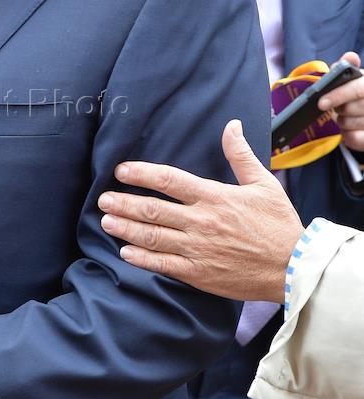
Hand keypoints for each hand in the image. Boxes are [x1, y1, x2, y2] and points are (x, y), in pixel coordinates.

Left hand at [97, 120, 303, 301]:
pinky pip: (163, 264)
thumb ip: (240, 155)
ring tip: (106, 221)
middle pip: (152, 209)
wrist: (294, 267)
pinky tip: (125, 252)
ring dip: (126, 227)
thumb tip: (232, 125)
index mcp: (214, 197)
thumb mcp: (263, 184)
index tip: (120, 171)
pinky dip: (142, 258)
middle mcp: (201, 221)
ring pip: (152, 236)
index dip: (140, 174)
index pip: (168, 180)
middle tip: (103, 199)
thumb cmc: (280, 224)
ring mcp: (198, 249)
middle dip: (123, 202)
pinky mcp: (199, 273)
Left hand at [317, 51, 363, 152]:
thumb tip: (349, 58)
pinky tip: (350, 128)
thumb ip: (349, 66)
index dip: (338, 95)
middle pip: (350, 109)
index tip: (321, 102)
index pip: (359, 89)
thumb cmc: (362, 93)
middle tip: (338, 105)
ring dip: (341, 120)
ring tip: (347, 115)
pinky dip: (346, 134)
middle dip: (338, 108)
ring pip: (347, 125)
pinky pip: (352, 139)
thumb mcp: (359, 77)